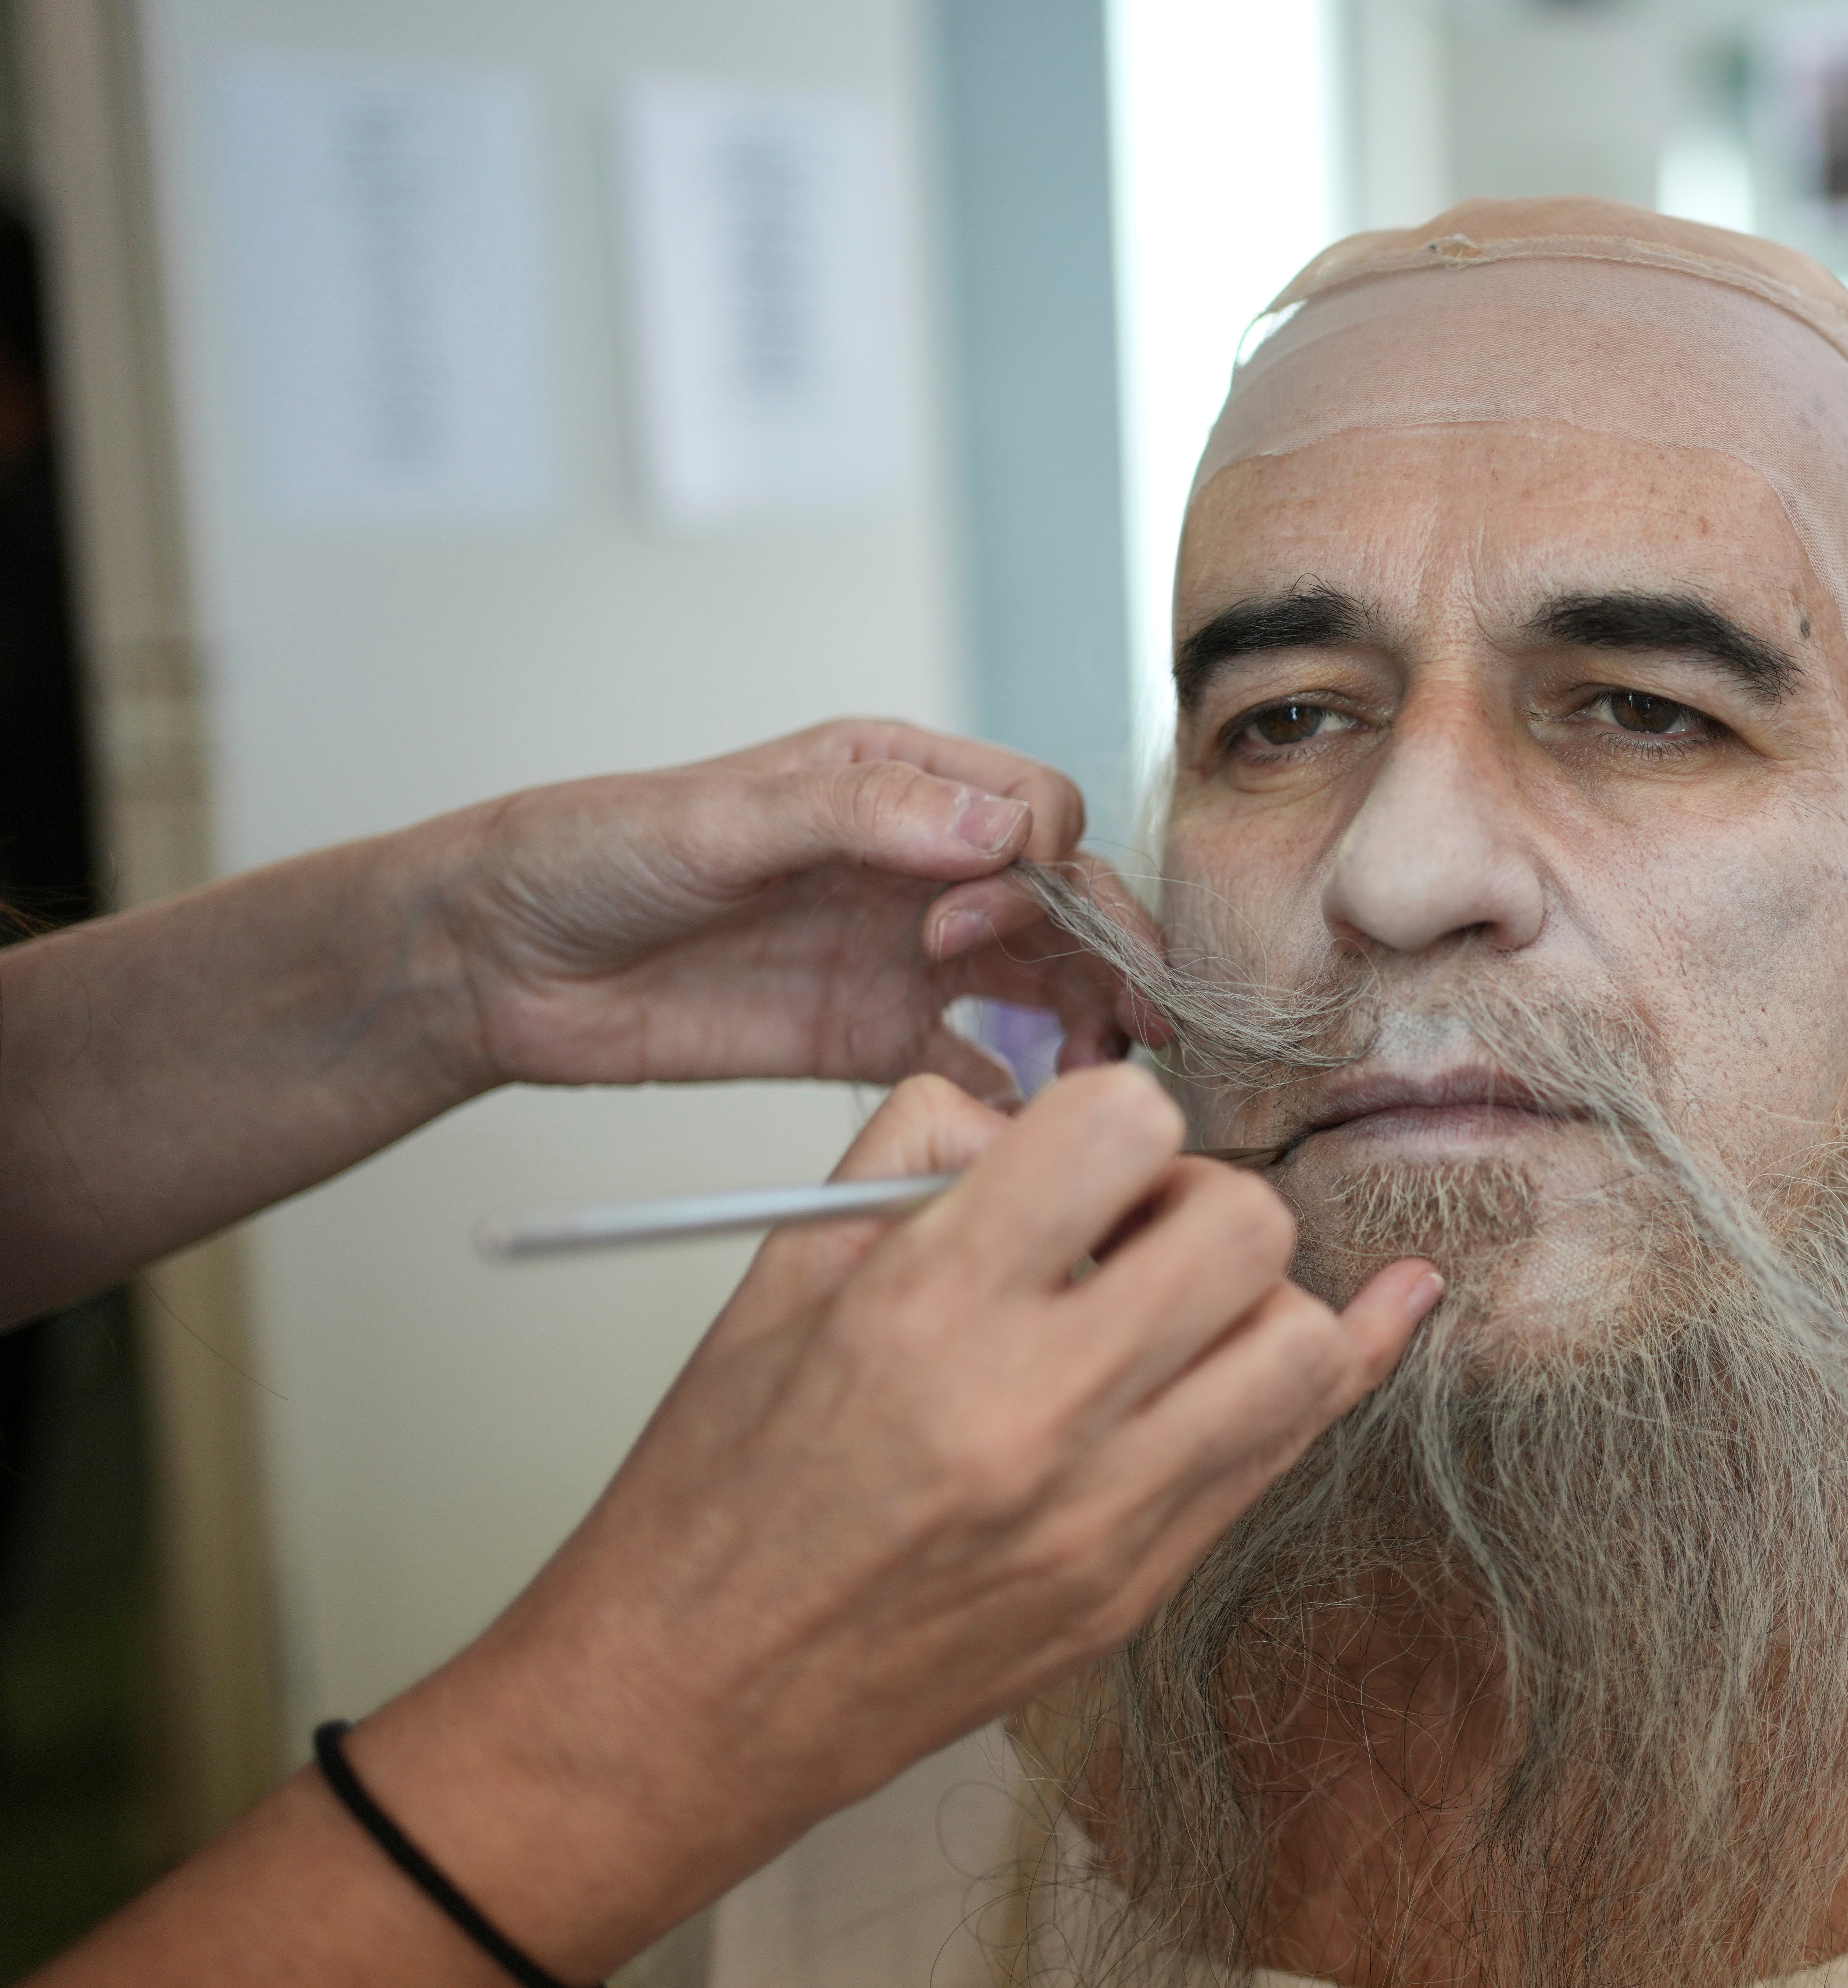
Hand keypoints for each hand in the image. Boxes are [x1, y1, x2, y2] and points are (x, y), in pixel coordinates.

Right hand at [344, 1066, 1438, 1985]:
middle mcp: (1030, 1412)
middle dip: (1199, 1199)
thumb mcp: (785, 1276)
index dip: (1119, 1116)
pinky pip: (1291, 1450)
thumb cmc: (723, 1493)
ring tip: (1180, 1312)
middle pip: (1243, 1227)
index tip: (1088, 1153)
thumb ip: (921, 1152)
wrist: (692, 1699)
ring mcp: (1101, 1517)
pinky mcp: (1137, 1590)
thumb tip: (1041, 1106)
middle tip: (1136, 1233)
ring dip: (1259, 1297)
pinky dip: (1333, 1366)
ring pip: (1302, 1344)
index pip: (1122, 1127)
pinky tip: (1376, 1310)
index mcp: (926, 1309)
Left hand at [425, 718, 1171, 1100]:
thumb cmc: (592, 856)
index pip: (1034, 814)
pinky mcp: (872, 1034)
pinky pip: (974, 1062)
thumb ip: (863, 815)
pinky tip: (1031, 1121)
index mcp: (895, 783)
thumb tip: (997, 828)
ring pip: (1040, 979)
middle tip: (1124, 1028)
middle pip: (1061, 901)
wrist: (500, 960)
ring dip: (1085, 1021)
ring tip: (1096, 1078)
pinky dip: (1015, 1091)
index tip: (955, 925)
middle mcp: (916, 864)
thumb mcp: (723, 818)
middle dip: (1106, 955)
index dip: (1032, 872)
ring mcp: (902, 951)